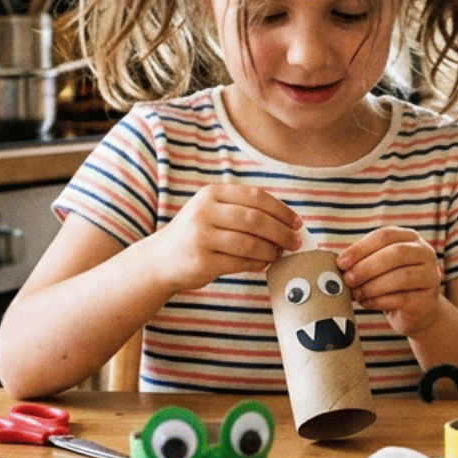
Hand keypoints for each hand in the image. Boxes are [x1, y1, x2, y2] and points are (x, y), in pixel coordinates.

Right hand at [151, 184, 301, 291]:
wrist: (160, 260)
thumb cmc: (195, 235)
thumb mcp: (211, 212)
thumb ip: (242, 210)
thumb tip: (287, 223)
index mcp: (210, 194)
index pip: (255, 197)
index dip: (281, 210)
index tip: (297, 222)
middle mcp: (204, 212)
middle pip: (256, 219)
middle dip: (282, 232)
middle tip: (296, 242)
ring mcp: (201, 237)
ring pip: (250, 243)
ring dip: (271, 250)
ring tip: (279, 254)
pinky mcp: (202, 261)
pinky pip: (240, 262)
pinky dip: (258, 263)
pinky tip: (264, 263)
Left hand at [337, 227, 442, 336]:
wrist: (416, 311)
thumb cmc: (391, 284)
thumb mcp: (379, 266)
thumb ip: (362, 261)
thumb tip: (337, 265)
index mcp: (410, 238)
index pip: (385, 236)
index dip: (361, 248)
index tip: (341, 262)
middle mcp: (425, 253)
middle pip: (396, 254)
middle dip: (367, 267)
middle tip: (348, 279)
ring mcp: (430, 276)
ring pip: (401, 277)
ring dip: (372, 286)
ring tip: (356, 294)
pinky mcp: (427, 300)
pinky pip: (401, 298)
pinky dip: (379, 301)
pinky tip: (366, 303)